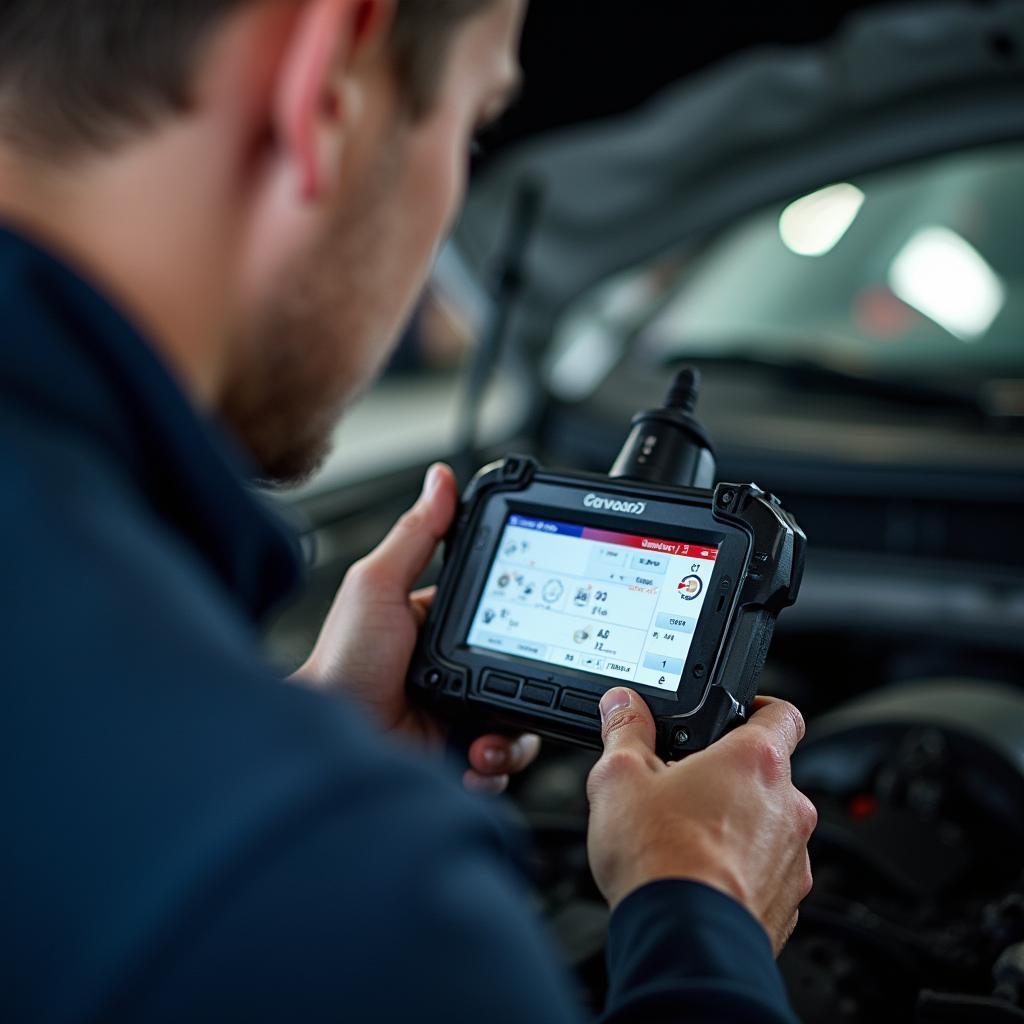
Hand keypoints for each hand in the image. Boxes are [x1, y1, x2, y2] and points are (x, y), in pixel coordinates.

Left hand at [293, 463, 539, 793]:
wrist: (331, 743)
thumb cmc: (342, 664)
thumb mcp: (378, 586)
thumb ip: (416, 535)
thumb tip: (442, 481)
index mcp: (436, 623)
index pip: (500, 609)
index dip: (523, 613)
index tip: (542, 614)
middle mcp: (453, 668)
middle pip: (520, 666)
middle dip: (526, 681)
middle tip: (507, 686)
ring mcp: (458, 712)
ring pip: (520, 718)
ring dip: (512, 732)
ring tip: (483, 733)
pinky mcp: (461, 753)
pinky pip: (503, 759)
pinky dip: (496, 763)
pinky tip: (473, 756)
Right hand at [586, 688, 815, 954]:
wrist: (681, 940)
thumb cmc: (660, 858)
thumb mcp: (620, 776)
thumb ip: (625, 730)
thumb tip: (623, 706)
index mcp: (756, 761)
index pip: (781, 714)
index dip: (757, 708)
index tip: (733, 715)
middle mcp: (787, 806)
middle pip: (768, 774)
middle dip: (729, 777)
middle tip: (684, 786)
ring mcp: (793, 858)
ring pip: (768, 826)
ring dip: (738, 825)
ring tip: (685, 838)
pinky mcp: (787, 902)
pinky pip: (767, 872)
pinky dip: (740, 870)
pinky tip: (699, 877)